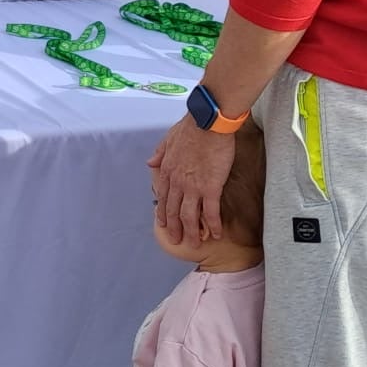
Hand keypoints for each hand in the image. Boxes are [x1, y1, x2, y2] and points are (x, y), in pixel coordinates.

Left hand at [147, 117, 236, 245]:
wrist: (208, 123)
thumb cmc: (191, 127)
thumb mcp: (169, 138)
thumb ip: (159, 153)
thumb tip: (150, 163)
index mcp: (168, 170)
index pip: (163, 196)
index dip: (163, 212)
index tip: (164, 223)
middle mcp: (178, 182)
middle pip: (174, 211)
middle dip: (174, 228)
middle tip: (177, 241)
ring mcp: (193, 187)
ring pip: (189, 216)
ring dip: (191, 232)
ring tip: (194, 244)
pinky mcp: (211, 187)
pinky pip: (211, 211)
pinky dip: (212, 225)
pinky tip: (215, 234)